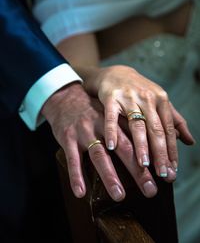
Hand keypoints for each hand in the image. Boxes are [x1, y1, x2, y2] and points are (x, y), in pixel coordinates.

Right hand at [41, 83, 157, 199]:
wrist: (66, 97)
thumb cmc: (94, 109)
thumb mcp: (113, 112)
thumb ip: (130, 125)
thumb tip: (156, 141)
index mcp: (118, 119)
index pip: (139, 138)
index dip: (153, 156)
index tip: (166, 174)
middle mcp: (104, 124)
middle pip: (124, 148)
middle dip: (138, 170)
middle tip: (150, 190)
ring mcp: (85, 131)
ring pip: (99, 155)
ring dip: (109, 176)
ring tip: (119, 195)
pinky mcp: (68, 137)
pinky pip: (72, 159)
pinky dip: (76, 176)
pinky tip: (81, 192)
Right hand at [84, 65, 194, 179]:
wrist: (116, 73)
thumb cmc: (140, 91)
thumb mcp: (159, 101)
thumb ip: (174, 120)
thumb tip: (190, 141)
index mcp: (161, 100)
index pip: (169, 129)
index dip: (172, 150)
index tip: (173, 169)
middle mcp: (147, 98)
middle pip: (156, 129)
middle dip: (160, 153)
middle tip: (163, 173)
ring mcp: (129, 97)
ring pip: (137, 124)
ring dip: (141, 145)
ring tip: (144, 164)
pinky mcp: (111, 98)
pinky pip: (111, 116)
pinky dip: (112, 131)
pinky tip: (113, 146)